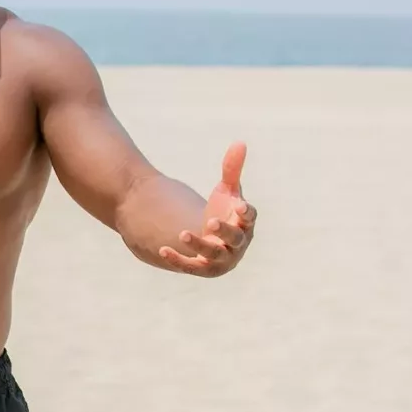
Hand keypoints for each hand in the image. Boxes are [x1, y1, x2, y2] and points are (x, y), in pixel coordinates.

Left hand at [159, 142, 256, 276]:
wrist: (210, 238)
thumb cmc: (223, 212)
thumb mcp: (226, 191)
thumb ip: (232, 170)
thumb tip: (240, 142)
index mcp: (245, 223)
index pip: (250, 219)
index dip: (246, 213)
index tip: (239, 206)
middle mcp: (237, 244)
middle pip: (235, 239)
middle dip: (224, 231)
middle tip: (211, 221)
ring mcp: (221, 258)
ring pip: (213, 255)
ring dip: (199, 245)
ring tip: (183, 233)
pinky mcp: (202, 268)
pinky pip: (191, 266)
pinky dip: (177, 259)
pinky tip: (162, 251)